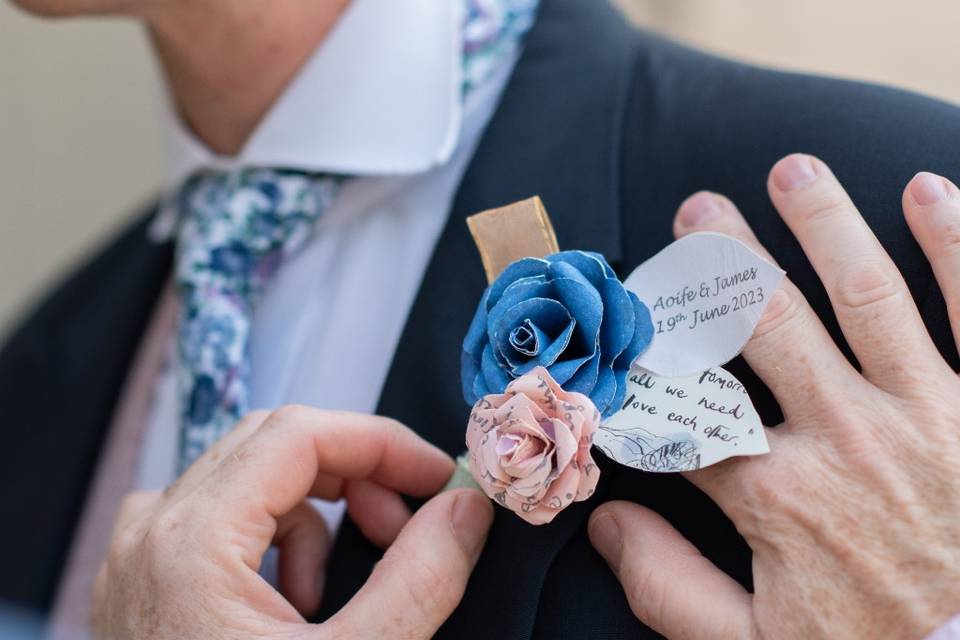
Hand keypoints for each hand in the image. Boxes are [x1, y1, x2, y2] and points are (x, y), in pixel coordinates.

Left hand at [92, 406, 492, 639]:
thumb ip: (421, 578)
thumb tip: (465, 510)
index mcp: (189, 543)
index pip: (298, 433)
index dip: (381, 444)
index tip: (437, 476)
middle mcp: (151, 535)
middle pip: (271, 446)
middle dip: (353, 476)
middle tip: (405, 523)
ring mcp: (139, 559)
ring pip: (247, 481)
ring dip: (313, 514)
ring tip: (336, 587)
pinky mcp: (147, 584)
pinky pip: (220, 521)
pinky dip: (274, 543)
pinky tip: (292, 607)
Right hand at [589, 155, 959, 638]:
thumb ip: (667, 585)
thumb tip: (602, 521)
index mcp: (779, 493)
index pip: (686, 408)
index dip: (646, 367)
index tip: (624, 332)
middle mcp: (844, 435)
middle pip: (765, 323)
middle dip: (722, 261)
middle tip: (697, 210)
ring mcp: (925, 411)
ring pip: (864, 293)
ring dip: (823, 224)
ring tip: (793, 170)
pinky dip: (954, 244)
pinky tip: (925, 189)